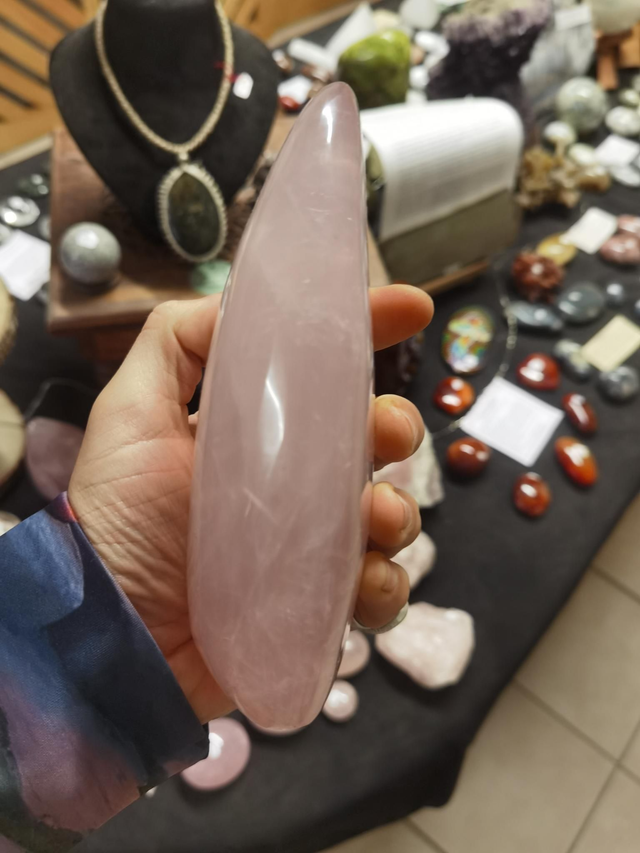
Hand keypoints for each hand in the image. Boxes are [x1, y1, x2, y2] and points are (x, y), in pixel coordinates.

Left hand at [68, 285, 432, 722]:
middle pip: (368, 444)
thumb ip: (175, 343)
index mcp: (255, 433)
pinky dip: (385, 586)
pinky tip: (363, 585)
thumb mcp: (130, 414)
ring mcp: (309, 547)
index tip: (412, 309)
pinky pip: (378, 590)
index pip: (320, 375)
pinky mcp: (319, 606)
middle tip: (389, 434)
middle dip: (394, 427)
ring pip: (386, 515)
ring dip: (400, 511)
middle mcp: (290, 485)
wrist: (114, 637)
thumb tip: (239, 299)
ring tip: (379, 520)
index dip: (367, 336)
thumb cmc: (117, 519)